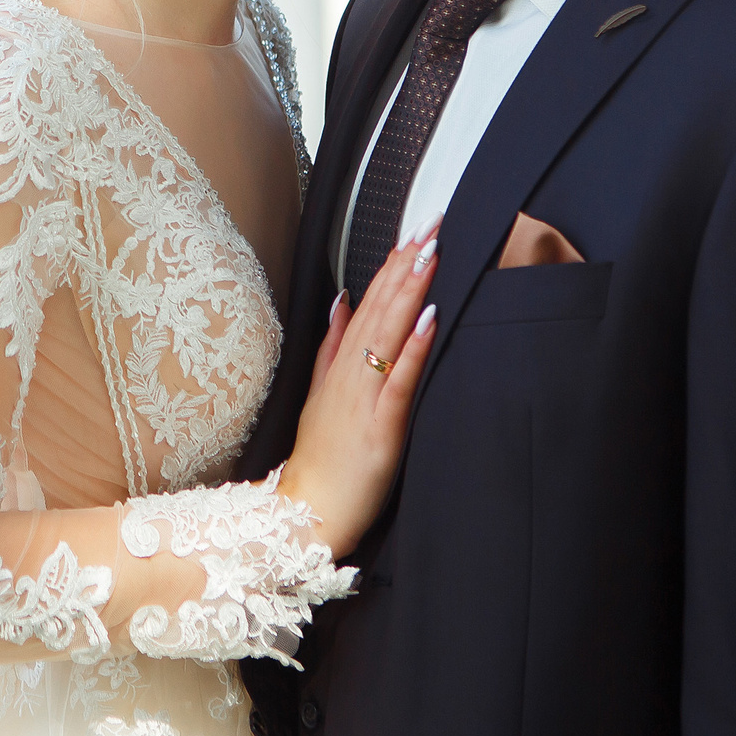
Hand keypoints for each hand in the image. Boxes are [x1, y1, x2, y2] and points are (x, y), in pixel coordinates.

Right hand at [276, 216, 442, 556]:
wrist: (306, 510)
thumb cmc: (319, 459)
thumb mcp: (318, 393)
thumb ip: (331, 345)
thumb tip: (342, 299)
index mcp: (341, 366)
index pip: (369, 302)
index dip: (391, 264)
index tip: (413, 231)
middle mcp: (352, 374)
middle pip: (381, 307)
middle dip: (406, 263)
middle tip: (430, 225)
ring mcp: (364, 397)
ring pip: (388, 333)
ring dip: (410, 291)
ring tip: (430, 254)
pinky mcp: (380, 426)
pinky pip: (398, 380)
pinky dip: (412, 347)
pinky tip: (428, 319)